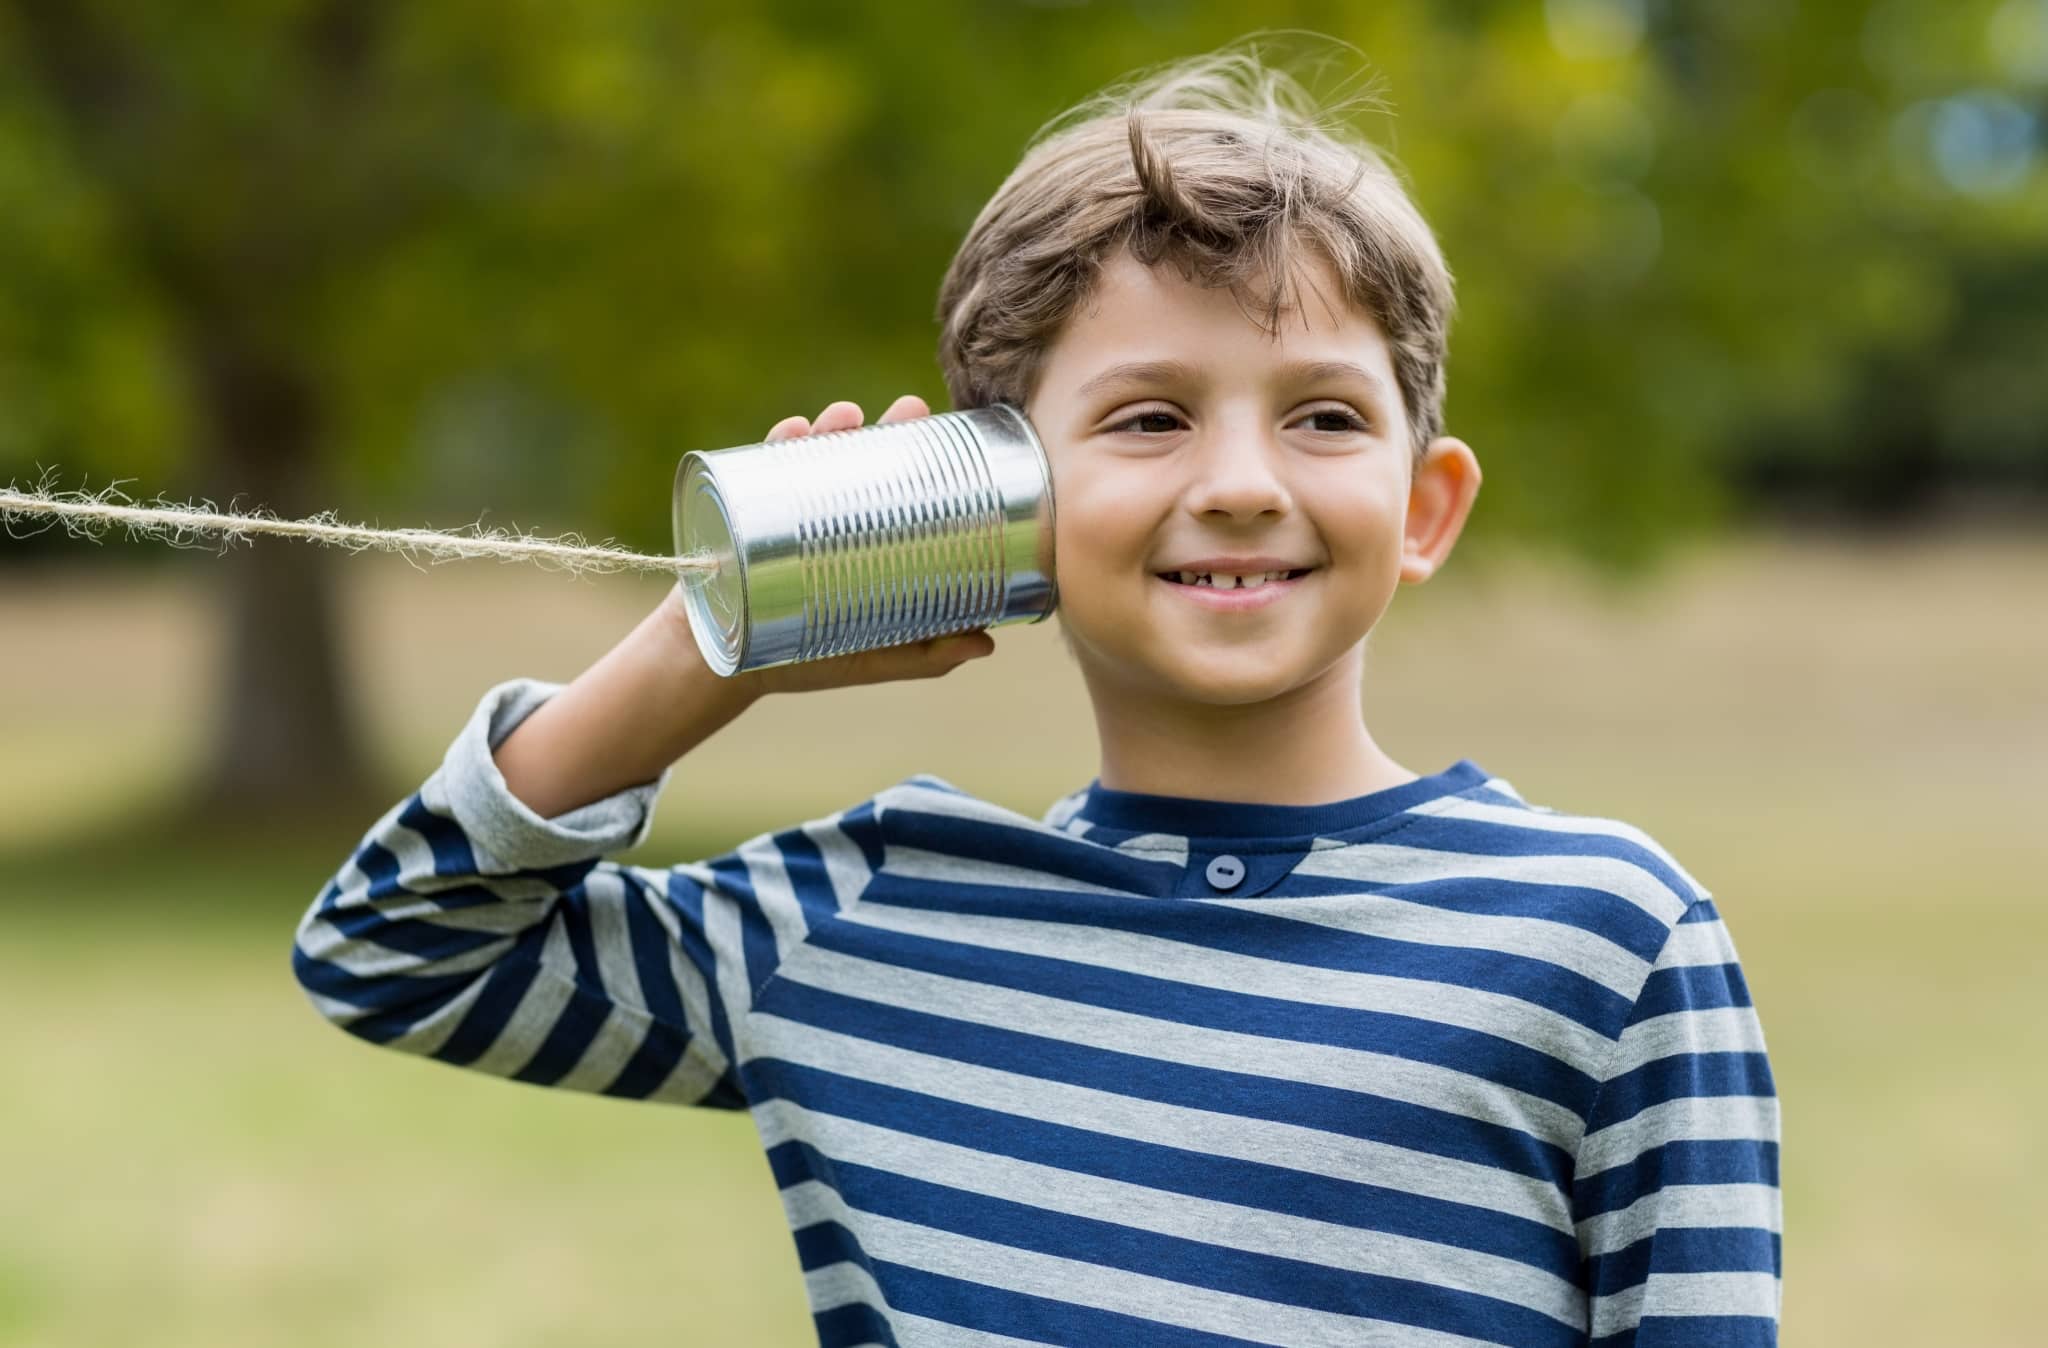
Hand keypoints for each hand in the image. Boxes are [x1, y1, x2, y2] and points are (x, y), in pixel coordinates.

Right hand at [660, 395, 996, 697]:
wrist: (720, 671)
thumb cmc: (803, 662)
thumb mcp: (870, 660)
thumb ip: (926, 656)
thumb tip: (988, 644)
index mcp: (862, 540)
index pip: (898, 490)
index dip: (924, 460)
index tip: (954, 437)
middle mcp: (827, 517)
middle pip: (861, 460)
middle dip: (887, 428)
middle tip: (911, 410)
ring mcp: (783, 511)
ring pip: (811, 455)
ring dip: (830, 426)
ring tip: (848, 416)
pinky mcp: (739, 513)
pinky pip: (757, 469)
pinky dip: (776, 445)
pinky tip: (793, 431)